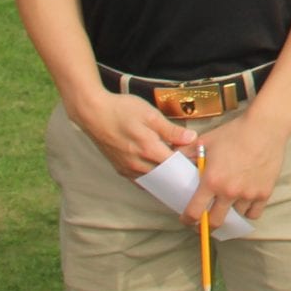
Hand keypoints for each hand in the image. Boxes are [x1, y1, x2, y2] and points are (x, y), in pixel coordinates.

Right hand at [69, 91, 198, 177]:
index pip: (175, 165)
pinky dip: (151, 178)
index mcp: (148, 150)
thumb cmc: (122, 110)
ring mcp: (126, 168)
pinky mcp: (119, 168)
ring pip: (152, 180)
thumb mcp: (151, 115)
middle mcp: (137, 164)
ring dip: (165, 177)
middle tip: (190, 166)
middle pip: (165, 176)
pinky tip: (158, 170)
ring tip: (176, 168)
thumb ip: (171, 130)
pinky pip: (139, 180)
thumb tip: (192, 139)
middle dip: (178, 172)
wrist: (93, 113)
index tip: (197, 159)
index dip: (188, 162)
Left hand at [185, 110, 290, 226]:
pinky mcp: (265, 192)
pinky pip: (254, 213)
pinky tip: (245, 203)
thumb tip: (170, 159)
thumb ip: (185, 153)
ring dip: (229, 213)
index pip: (194, 213)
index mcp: (211, 181)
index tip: (187, 219)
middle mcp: (229, 191)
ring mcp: (248, 193)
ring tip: (227, 205)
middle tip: (205, 220)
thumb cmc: (234, 132)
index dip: (187, 220)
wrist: (265, 126)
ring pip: (235, 217)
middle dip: (207, 225)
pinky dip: (248, 211)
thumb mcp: (205, 141)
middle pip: (215, 222)